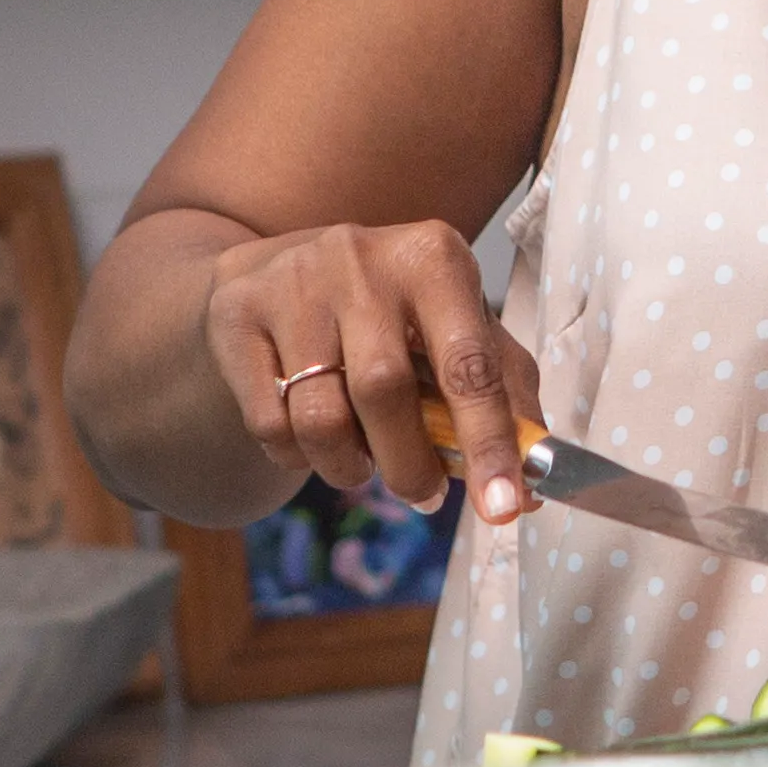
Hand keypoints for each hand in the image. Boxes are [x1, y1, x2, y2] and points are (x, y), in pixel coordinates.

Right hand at [201, 218, 539, 523]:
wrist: (275, 267)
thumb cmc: (390, 313)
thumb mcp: (456, 328)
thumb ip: (502, 398)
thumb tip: (529, 491)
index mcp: (434, 258)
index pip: (470, 364)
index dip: (489, 443)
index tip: (503, 508)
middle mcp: (362, 260)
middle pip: (384, 392)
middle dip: (409, 466)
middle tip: (423, 493)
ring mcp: (292, 283)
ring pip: (320, 417)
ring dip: (347, 467)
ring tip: (361, 464)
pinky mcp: (238, 313)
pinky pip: (269, 424)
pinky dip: (297, 457)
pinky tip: (310, 437)